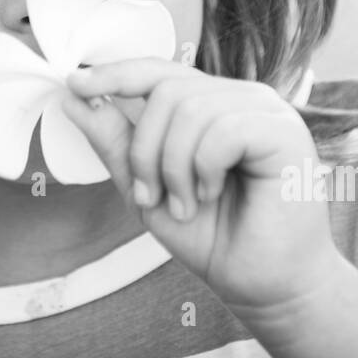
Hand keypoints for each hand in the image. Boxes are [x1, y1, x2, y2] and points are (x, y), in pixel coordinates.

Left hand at [62, 58, 341, 312]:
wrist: (264, 285)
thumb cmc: (216, 238)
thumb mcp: (148, 187)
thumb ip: (116, 142)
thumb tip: (74, 97)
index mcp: (213, 106)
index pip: (159, 72)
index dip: (116, 74)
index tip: (75, 83)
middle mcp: (240, 99)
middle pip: (166, 89)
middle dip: (143, 148)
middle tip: (151, 197)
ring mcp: (266, 111)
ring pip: (190, 108)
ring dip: (172, 166)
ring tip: (185, 204)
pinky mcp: (284, 132)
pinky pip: (222, 128)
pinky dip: (203, 168)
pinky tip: (211, 194)